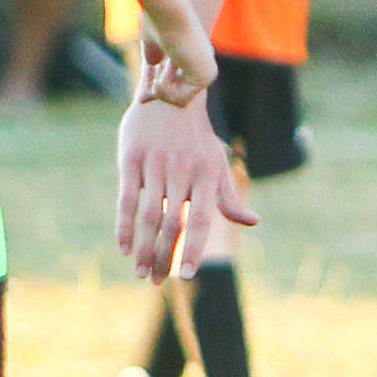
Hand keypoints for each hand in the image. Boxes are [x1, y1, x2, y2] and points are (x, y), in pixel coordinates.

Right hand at [116, 94, 258, 282]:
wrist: (171, 94)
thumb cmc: (197, 138)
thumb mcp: (217, 164)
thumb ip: (229, 197)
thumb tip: (252, 222)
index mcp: (205, 176)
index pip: (200, 221)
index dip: (194, 249)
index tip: (188, 274)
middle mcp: (181, 172)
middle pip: (171, 224)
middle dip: (164, 257)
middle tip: (156, 282)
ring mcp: (155, 165)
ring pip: (148, 216)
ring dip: (143, 248)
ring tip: (140, 272)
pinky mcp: (131, 159)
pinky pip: (126, 199)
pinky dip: (124, 226)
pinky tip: (124, 248)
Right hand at [137, 5, 218, 109]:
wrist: (167, 8)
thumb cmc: (158, 19)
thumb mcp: (151, 45)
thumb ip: (152, 63)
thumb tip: (145, 88)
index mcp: (196, 58)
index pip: (177, 88)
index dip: (158, 88)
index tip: (146, 84)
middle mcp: (205, 67)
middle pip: (177, 99)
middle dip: (159, 89)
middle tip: (155, 70)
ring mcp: (208, 73)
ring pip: (178, 102)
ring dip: (162, 85)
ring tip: (164, 63)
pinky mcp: (206, 77)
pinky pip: (179, 99)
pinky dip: (165, 85)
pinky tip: (170, 63)